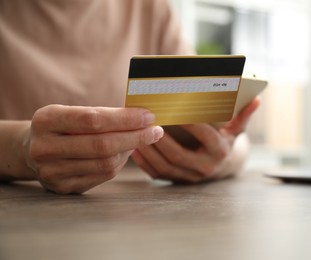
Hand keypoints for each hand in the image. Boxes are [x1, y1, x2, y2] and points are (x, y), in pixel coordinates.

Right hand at [24, 105, 163, 193]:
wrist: (31, 150)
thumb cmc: (61, 126)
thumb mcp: (72, 112)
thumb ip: (103, 114)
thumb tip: (143, 118)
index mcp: (46, 120)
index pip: (94, 120)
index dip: (125, 119)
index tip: (149, 116)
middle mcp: (44, 147)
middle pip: (102, 145)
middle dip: (135, 137)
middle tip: (155, 131)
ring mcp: (52, 172)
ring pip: (106, 163)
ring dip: (130, 150)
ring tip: (140, 139)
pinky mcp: (63, 187)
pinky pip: (103, 176)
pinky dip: (120, 163)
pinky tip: (125, 152)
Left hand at [131, 97, 260, 182]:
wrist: (222, 167)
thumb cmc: (226, 141)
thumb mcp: (236, 130)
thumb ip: (244, 115)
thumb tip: (257, 100)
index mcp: (220, 152)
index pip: (204, 136)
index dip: (189, 123)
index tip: (174, 109)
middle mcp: (205, 167)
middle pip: (179, 155)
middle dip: (161, 139)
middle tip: (147, 123)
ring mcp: (190, 177)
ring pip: (165, 167)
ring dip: (149, 151)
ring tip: (137, 135)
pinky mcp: (178, 182)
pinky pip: (158, 175)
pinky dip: (145, 164)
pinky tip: (135, 150)